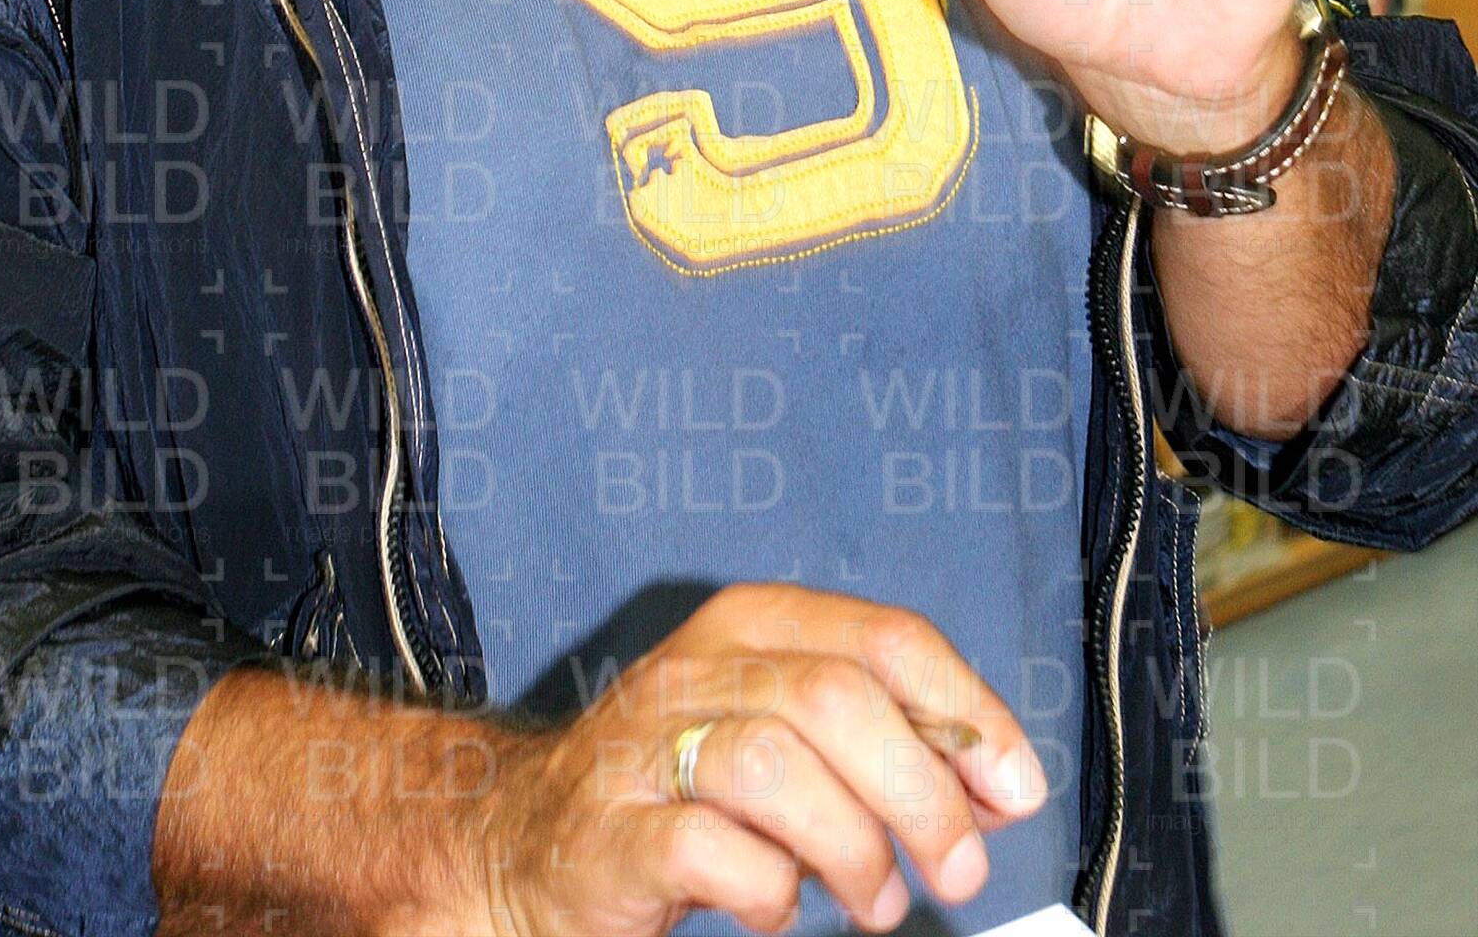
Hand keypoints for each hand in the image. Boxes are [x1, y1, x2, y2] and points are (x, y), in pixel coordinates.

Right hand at [485, 581, 1047, 936]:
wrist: (523, 842)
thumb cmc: (677, 788)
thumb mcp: (781, 731)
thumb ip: (879, 738)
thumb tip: (993, 780)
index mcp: (752, 627)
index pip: (886, 639)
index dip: (967, 713)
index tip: (1013, 788)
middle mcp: (698, 671)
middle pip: (838, 699)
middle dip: (921, 794)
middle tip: (956, 868)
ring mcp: (646, 751)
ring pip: (776, 764)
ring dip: (852, 846)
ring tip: (874, 900)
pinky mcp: (610, 836)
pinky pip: (706, 849)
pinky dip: (766, 891)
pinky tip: (778, 908)